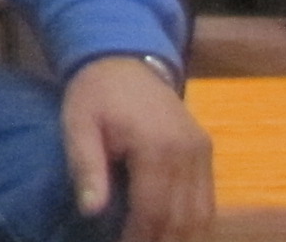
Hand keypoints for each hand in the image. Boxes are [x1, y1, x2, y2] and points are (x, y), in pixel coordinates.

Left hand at [63, 55, 212, 241]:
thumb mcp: (78, 124)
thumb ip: (86, 166)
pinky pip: (208, 199)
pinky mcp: (206, 152)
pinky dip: (196, 224)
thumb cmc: (96, 94)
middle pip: (181, 217)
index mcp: (157, 146)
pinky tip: (178, 236)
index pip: (153, 209)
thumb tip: (91, 211)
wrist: (124, 61)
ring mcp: (202, 152)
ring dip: (183, 238)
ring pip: (202, 214)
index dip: (139, 238)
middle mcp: (189, 152)